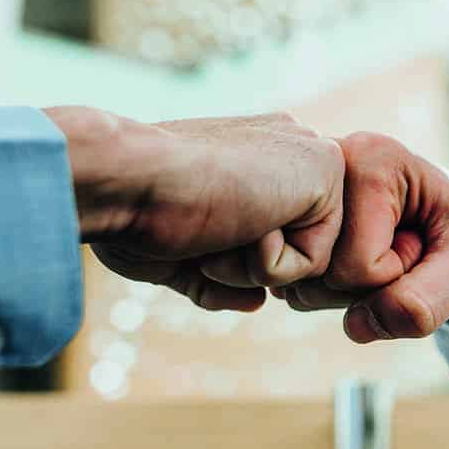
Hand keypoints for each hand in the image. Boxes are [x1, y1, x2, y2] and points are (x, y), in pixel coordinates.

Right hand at [44, 106, 342, 310]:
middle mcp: (289, 147)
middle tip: (199, 227)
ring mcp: (310, 156)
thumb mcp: (179, 252)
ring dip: (249, 266)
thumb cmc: (135, 211)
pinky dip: (263, 264)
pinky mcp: (325, 172)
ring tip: (215, 223)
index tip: (192, 231)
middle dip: (241, 264)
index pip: (275, 234)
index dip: (232, 258)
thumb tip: (259, 301)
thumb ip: (223, 274)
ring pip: (306, 261)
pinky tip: (233, 219)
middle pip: (293, 251)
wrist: (123, 178)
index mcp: (258, 155)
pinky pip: (312, 264)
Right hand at [257, 132, 448, 342]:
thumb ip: (425, 300)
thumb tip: (356, 327)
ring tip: (375, 248)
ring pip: (301, 285)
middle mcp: (321, 165)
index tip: (416, 240)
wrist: (444, 212)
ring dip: (344, 289)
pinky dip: (323, 285)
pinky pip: (290, 282)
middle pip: (321, 275)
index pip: (358, 265)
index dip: (395, 274)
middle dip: (365, 285)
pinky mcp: (283, 220)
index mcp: (371, 159)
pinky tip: (348, 255)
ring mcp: (295, 193)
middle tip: (396, 245)